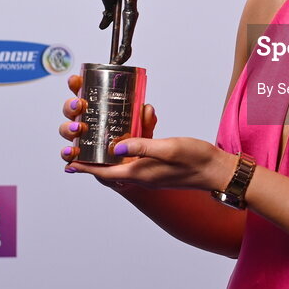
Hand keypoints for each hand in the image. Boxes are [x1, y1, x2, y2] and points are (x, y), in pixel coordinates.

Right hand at [58, 73, 156, 163]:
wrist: (133, 169)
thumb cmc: (133, 145)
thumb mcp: (143, 131)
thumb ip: (146, 121)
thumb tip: (147, 109)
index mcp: (98, 110)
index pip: (84, 93)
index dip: (77, 85)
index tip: (76, 80)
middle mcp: (86, 123)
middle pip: (70, 110)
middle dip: (71, 106)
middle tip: (80, 106)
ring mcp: (82, 140)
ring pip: (66, 130)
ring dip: (68, 128)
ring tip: (77, 129)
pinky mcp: (81, 159)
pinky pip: (68, 156)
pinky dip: (67, 155)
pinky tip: (72, 155)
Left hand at [58, 75, 233, 191]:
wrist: (218, 170)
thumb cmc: (197, 161)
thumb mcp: (169, 149)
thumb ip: (143, 146)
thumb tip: (117, 146)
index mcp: (139, 172)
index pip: (104, 172)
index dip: (86, 167)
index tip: (69, 160)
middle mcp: (141, 172)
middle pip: (111, 163)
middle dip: (96, 151)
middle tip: (85, 136)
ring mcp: (150, 168)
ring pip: (126, 154)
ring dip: (118, 139)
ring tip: (110, 124)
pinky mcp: (160, 161)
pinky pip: (143, 148)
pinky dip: (140, 133)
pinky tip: (146, 116)